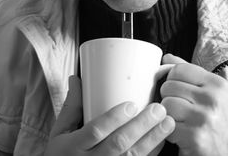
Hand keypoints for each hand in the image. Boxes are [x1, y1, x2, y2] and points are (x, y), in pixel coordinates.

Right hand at [44, 75, 175, 155]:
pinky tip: (162, 141)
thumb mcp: (60, 132)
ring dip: (152, 139)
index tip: (131, 104)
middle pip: (119, 144)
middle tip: (158, 109)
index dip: (114, 118)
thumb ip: (71, 107)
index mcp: (74, 146)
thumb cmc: (61, 155)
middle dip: (141, 126)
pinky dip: (152, 154)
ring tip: (167, 122)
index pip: (95, 131)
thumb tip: (76, 79)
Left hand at [160, 54, 227, 155]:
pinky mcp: (195, 136)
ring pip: (165, 104)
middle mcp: (212, 98)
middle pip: (168, 86)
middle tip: (181, 109)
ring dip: (168, 115)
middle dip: (169, 98)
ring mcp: (203, 117)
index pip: (178, 69)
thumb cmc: (220, 121)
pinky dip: (170, 131)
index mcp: (216, 84)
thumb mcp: (212, 93)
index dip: (172, 79)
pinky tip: (182, 133)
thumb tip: (166, 57)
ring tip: (181, 121)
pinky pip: (167, 125)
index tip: (179, 90)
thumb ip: (189, 73)